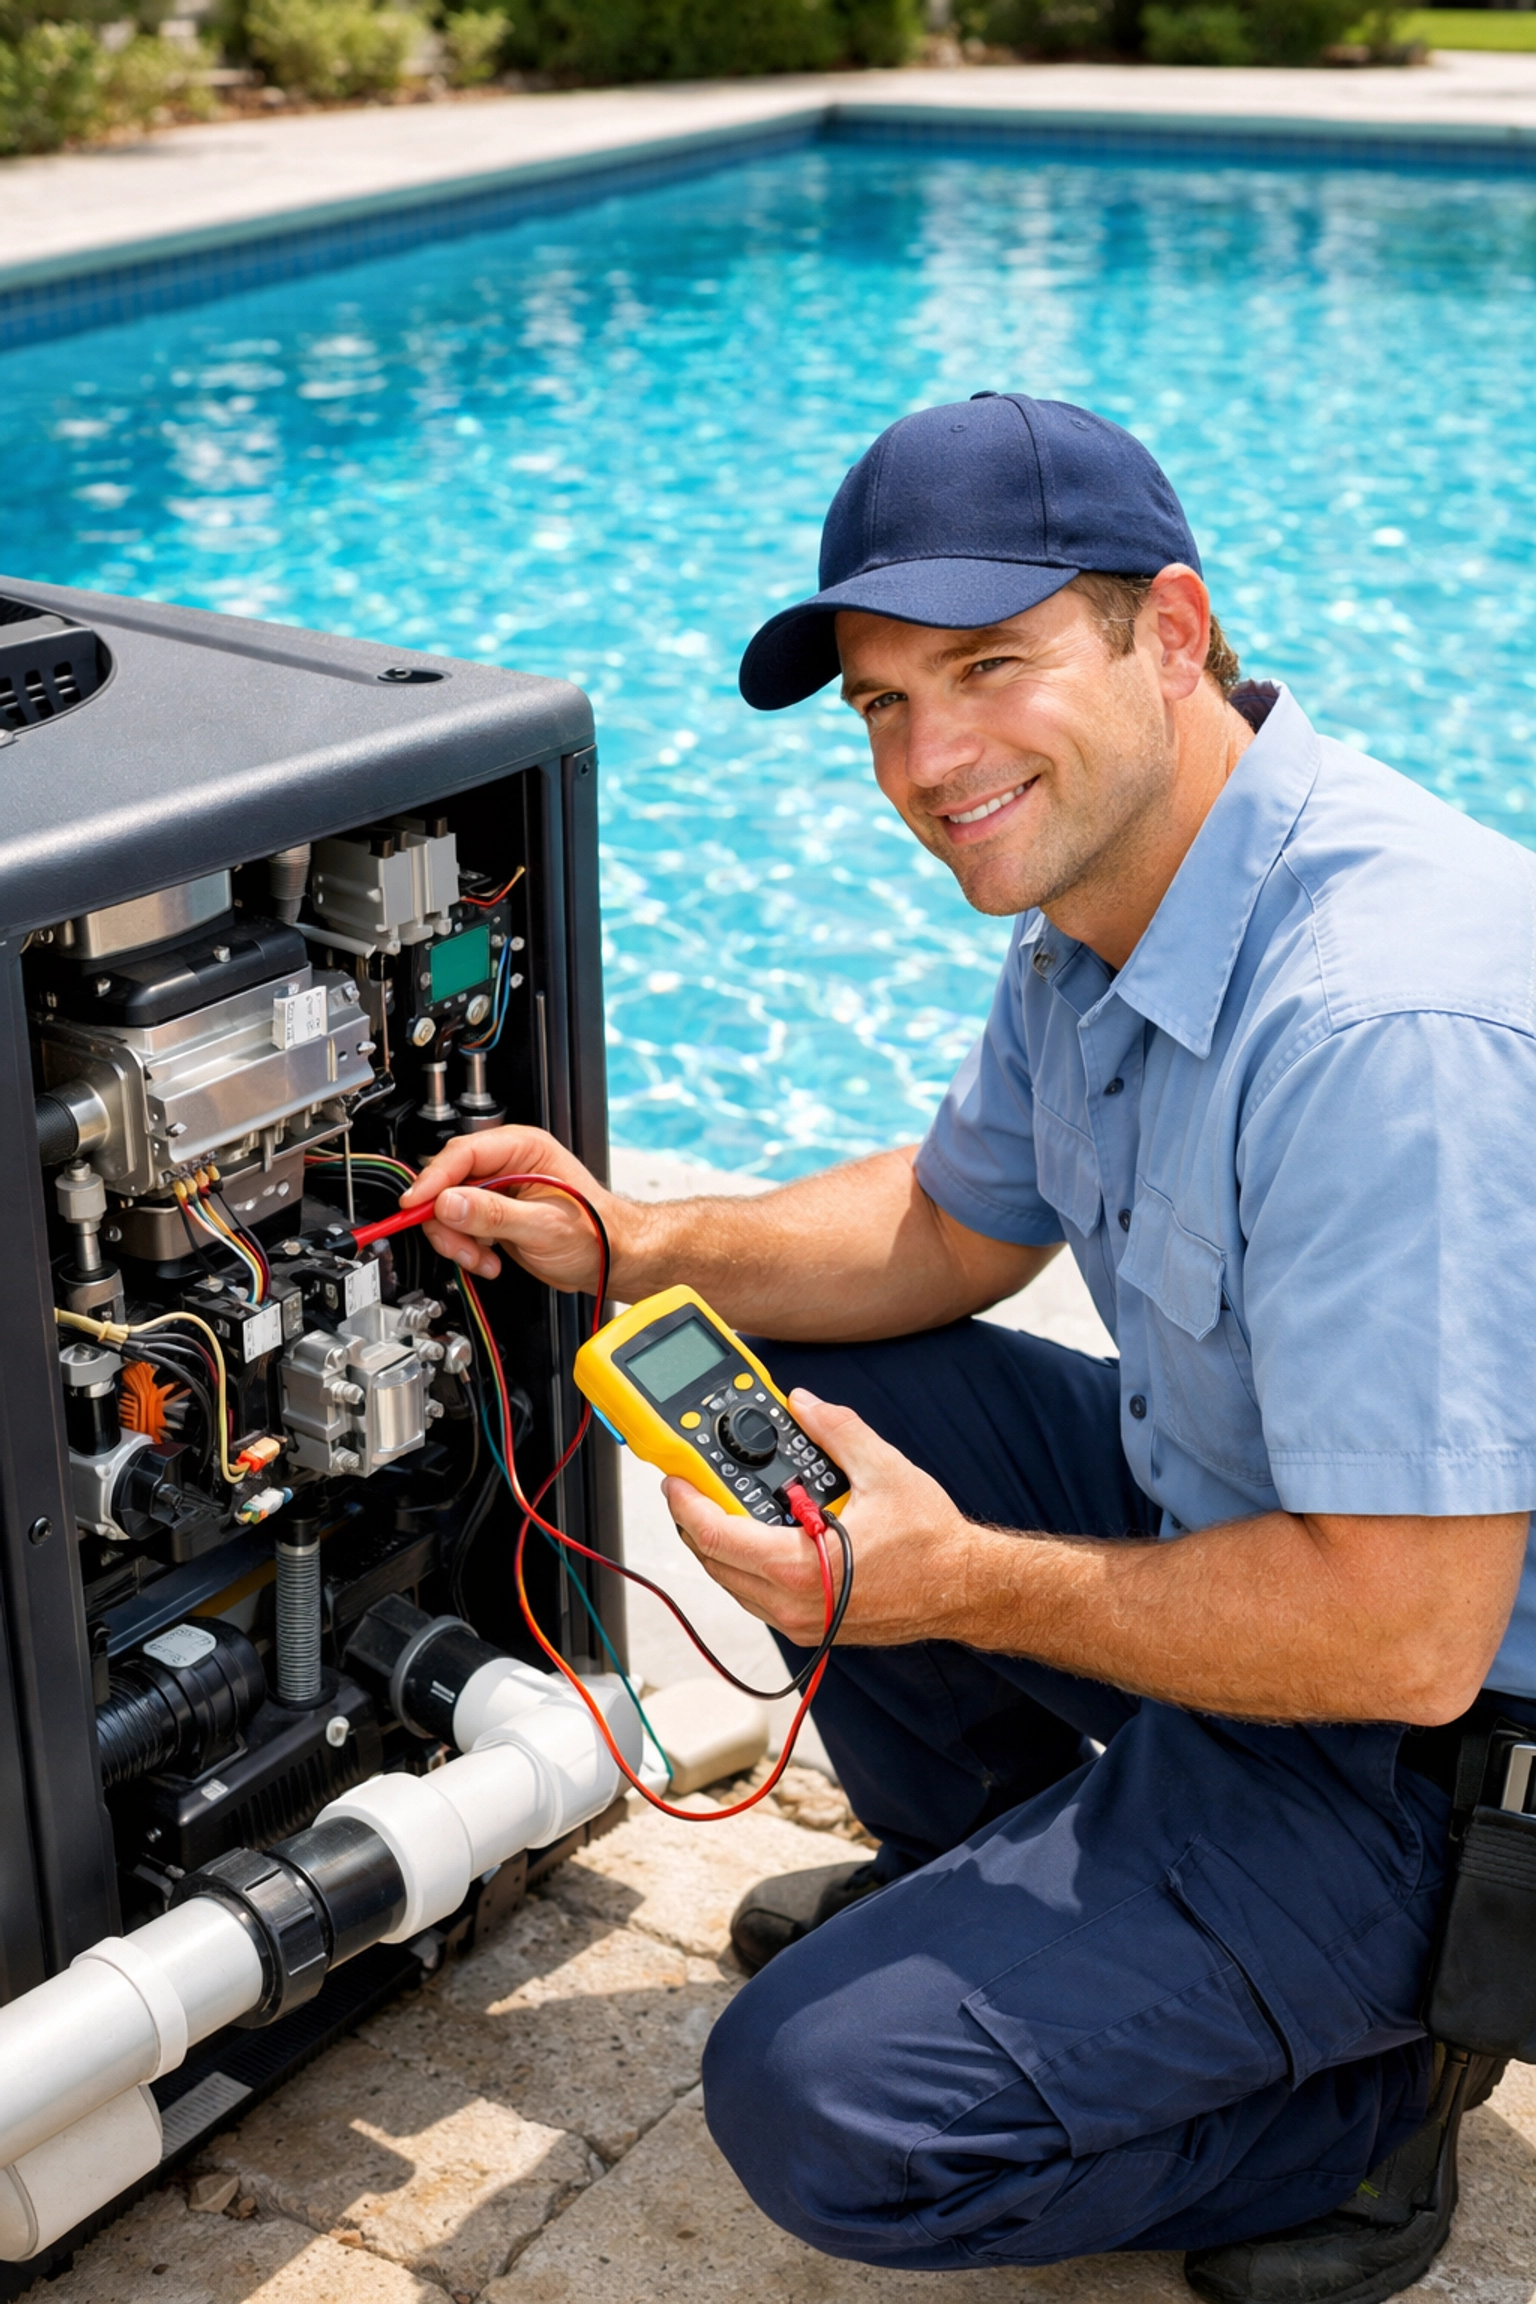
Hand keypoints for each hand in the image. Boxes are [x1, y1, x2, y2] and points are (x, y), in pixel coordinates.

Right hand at [400, 1125, 620, 1287]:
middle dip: (448, 1220)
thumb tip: (449, 1203)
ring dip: (458, 1240)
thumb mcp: (543, 1225)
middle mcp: (507, 1164)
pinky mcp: (493, 1214)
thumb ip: (493, 1214)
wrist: (612, 1259)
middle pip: (448, 1182)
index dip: (434, 1180)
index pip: (462, 1154)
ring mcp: (497, 1190)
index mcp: (523, 1148)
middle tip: (461, 1247)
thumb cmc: (596, 1233)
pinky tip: (489, 1260)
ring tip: (483, 1259)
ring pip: (449, 1209)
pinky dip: (466, 1249)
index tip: (415, 1204)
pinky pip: (460, 1227)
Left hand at [663, 1389, 981, 1647]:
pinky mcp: (810, 1628)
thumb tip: (805, 1403)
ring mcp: (799, 1622)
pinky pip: (756, 1596)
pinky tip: (757, 1532)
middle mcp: (792, 1604)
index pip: (716, 1536)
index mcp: (800, 1568)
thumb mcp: (883, 1470)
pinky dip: (745, 1563)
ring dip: (719, 1544)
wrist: (964, 1589)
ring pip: (732, 1583)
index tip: (675, 1478)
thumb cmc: (931, 1543)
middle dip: (696, 1520)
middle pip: (714, 1562)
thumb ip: (837, 1430)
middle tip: (693, 1483)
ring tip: (720, 1503)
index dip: (686, 1503)